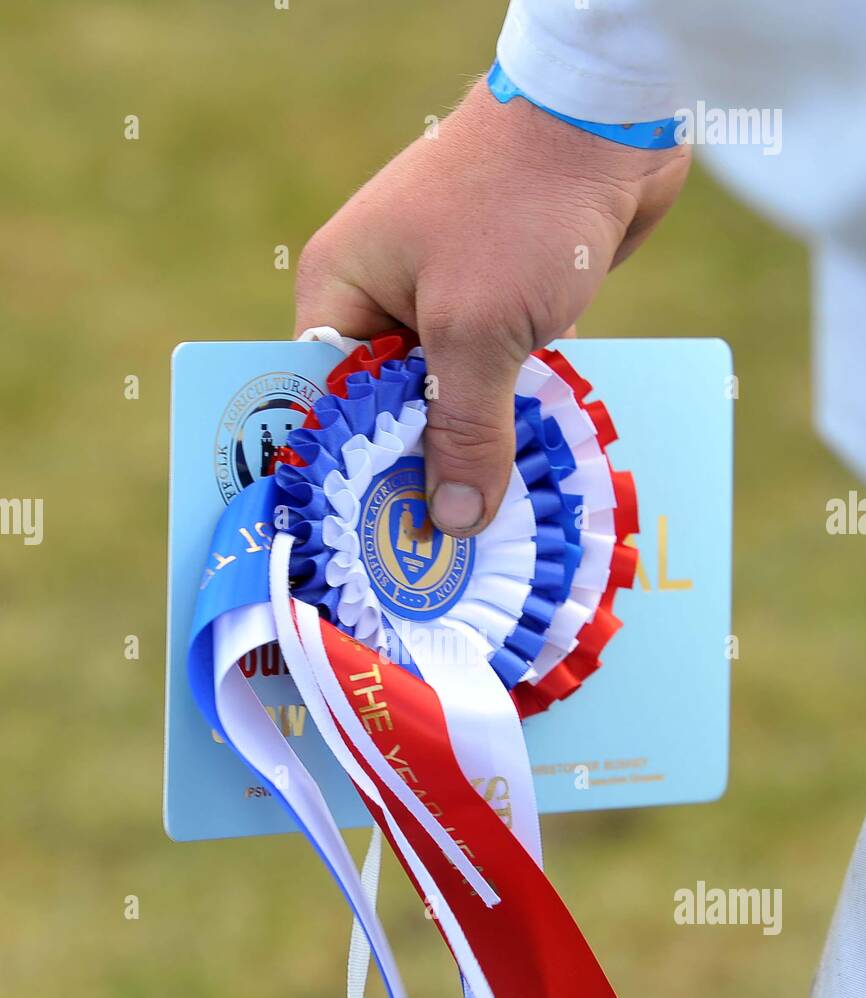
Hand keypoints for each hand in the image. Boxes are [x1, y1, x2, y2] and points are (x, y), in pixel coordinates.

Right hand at [294, 78, 689, 535]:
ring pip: (449, 404)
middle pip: (389, 414)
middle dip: (419, 475)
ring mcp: (445, 303)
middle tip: (441, 553)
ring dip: (476, 454)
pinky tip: (531, 477)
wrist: (607, 117)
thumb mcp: (476, 331)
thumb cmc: (518, 210)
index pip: (327, 405)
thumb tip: (455, 524)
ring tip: (491, 533)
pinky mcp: (501, 308)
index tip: (377, 543)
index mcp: (342, 292)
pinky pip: (496, 384)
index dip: (351, 474)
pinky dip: (513, 422)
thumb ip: (463, 431)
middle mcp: (383, 300)